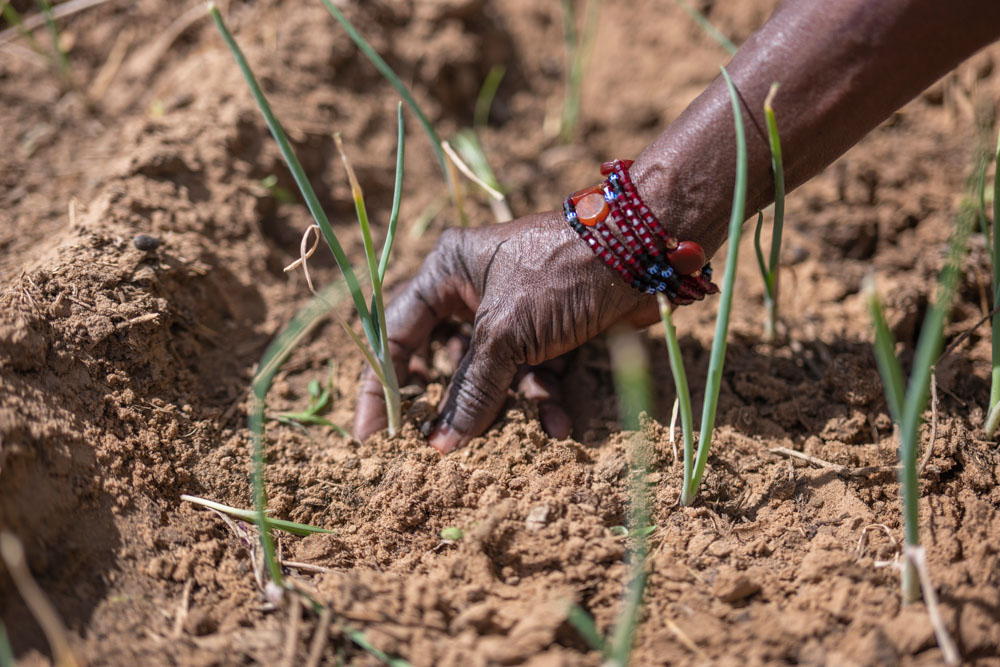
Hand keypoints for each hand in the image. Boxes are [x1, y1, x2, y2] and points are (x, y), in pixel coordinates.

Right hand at [354, 210, 660, 451]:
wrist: (647, 252)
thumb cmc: (563, 275)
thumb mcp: (507, 332)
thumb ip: (472, 388)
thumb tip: (440, 444)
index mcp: (448, 273)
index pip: (398, 334)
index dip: (383, 386)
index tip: (373, 436)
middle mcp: (474, 290)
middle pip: (448, 361)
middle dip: (456, 403)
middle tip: (442, 448)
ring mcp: (513, 311)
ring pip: (494, 373)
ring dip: (510, 404)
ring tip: (528, 434)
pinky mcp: (549, 330)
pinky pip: (533, 371)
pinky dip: (544, 396)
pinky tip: (560, 424)